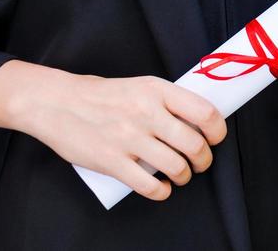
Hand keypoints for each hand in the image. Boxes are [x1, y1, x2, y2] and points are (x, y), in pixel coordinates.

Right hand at [0, 61, 225, 201]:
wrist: (59, 103)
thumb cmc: (105, 95)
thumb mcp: (142, 85)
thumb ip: (169, 101)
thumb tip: (200, 121)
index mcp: (158, 90)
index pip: (204, 112)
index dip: (218, 130)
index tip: (216, 138)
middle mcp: (146, 113)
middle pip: (193, 144)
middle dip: (204, 159)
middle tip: (201, 162)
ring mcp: (129, 139)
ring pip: (175, 167)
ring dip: (185, 176)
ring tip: (182, 175)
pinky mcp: (111, 162)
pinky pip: (148, 185)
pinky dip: (162, 191)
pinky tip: (162, 189)